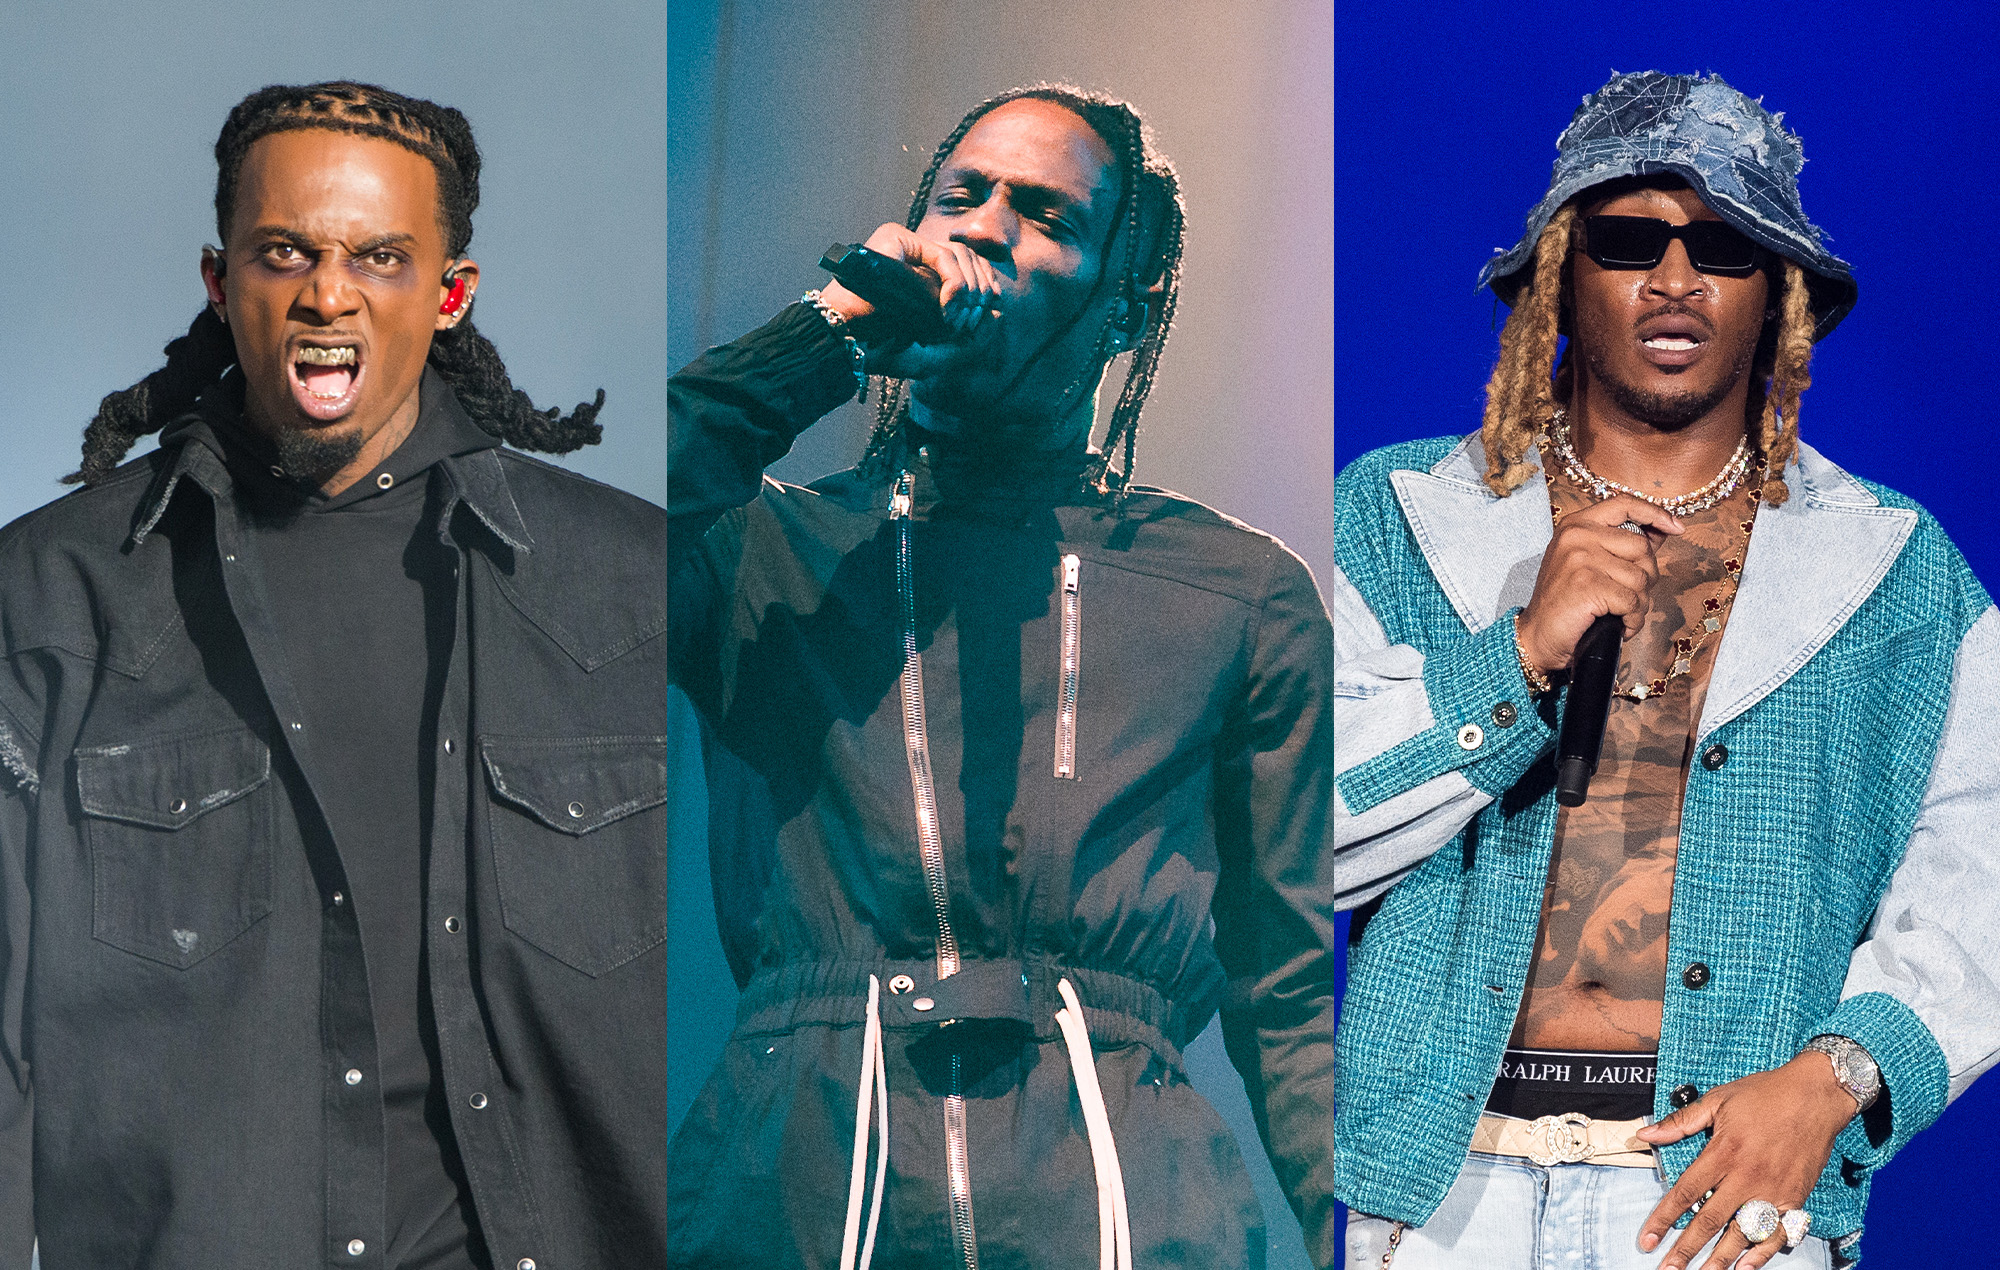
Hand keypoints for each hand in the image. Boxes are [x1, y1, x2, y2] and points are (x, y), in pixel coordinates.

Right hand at [816, 223, 1002, 378]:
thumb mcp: (934, 354)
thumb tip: (998, 314)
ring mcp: (907, 245)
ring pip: (962, 254)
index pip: (971, 268)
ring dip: (969, 290)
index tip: (986, 315)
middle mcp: (917, 257)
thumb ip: (968, 341)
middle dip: (982, 290)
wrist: (847, 343)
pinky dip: (955, 283)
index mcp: (925, 277)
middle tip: (968, 323)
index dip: (986, 288)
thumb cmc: (881, 349)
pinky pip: (944, 256)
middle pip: (971, 257)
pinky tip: (948, 307)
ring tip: (954, 320)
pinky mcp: (897, 238)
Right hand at [1515, 495, 1683, 675]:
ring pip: (1641, 578)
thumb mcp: (1586, 561)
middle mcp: (1577, 535)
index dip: (1655, 514)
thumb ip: (1620, 544)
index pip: (1624, 505)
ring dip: (1639, 604)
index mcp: (1576, 524)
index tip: (1676, 527)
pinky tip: (1619, 625)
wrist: (1537, 636)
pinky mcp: (1588, 585)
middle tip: (1630, 596)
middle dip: (1646, 578)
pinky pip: (1632, 601)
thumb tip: (1662, 530)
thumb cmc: (1565, 601)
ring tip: (1621, 614)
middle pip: (1642, 548)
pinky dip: (1632, 619)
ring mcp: (1581, 558)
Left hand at [1634, 1055, 1858, 1268]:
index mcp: (1723, 1152)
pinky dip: (1762, 1253)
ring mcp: (1773, 1190)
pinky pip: (1777, 1232)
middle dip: (1685, 1250)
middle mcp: (1746, 1176)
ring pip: (1742, 1233)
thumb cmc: (1764, 1094)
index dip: (1663, 1219)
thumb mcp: (1718, 1100)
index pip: (1685, 1193)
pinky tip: (1746, 1268)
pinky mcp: (1795, 1198)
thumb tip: (1645, 1134)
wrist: (1816, 1095)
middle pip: (1709, 1221)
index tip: (1646, 1240)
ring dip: (1720, 1259)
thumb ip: (1681, 1121)